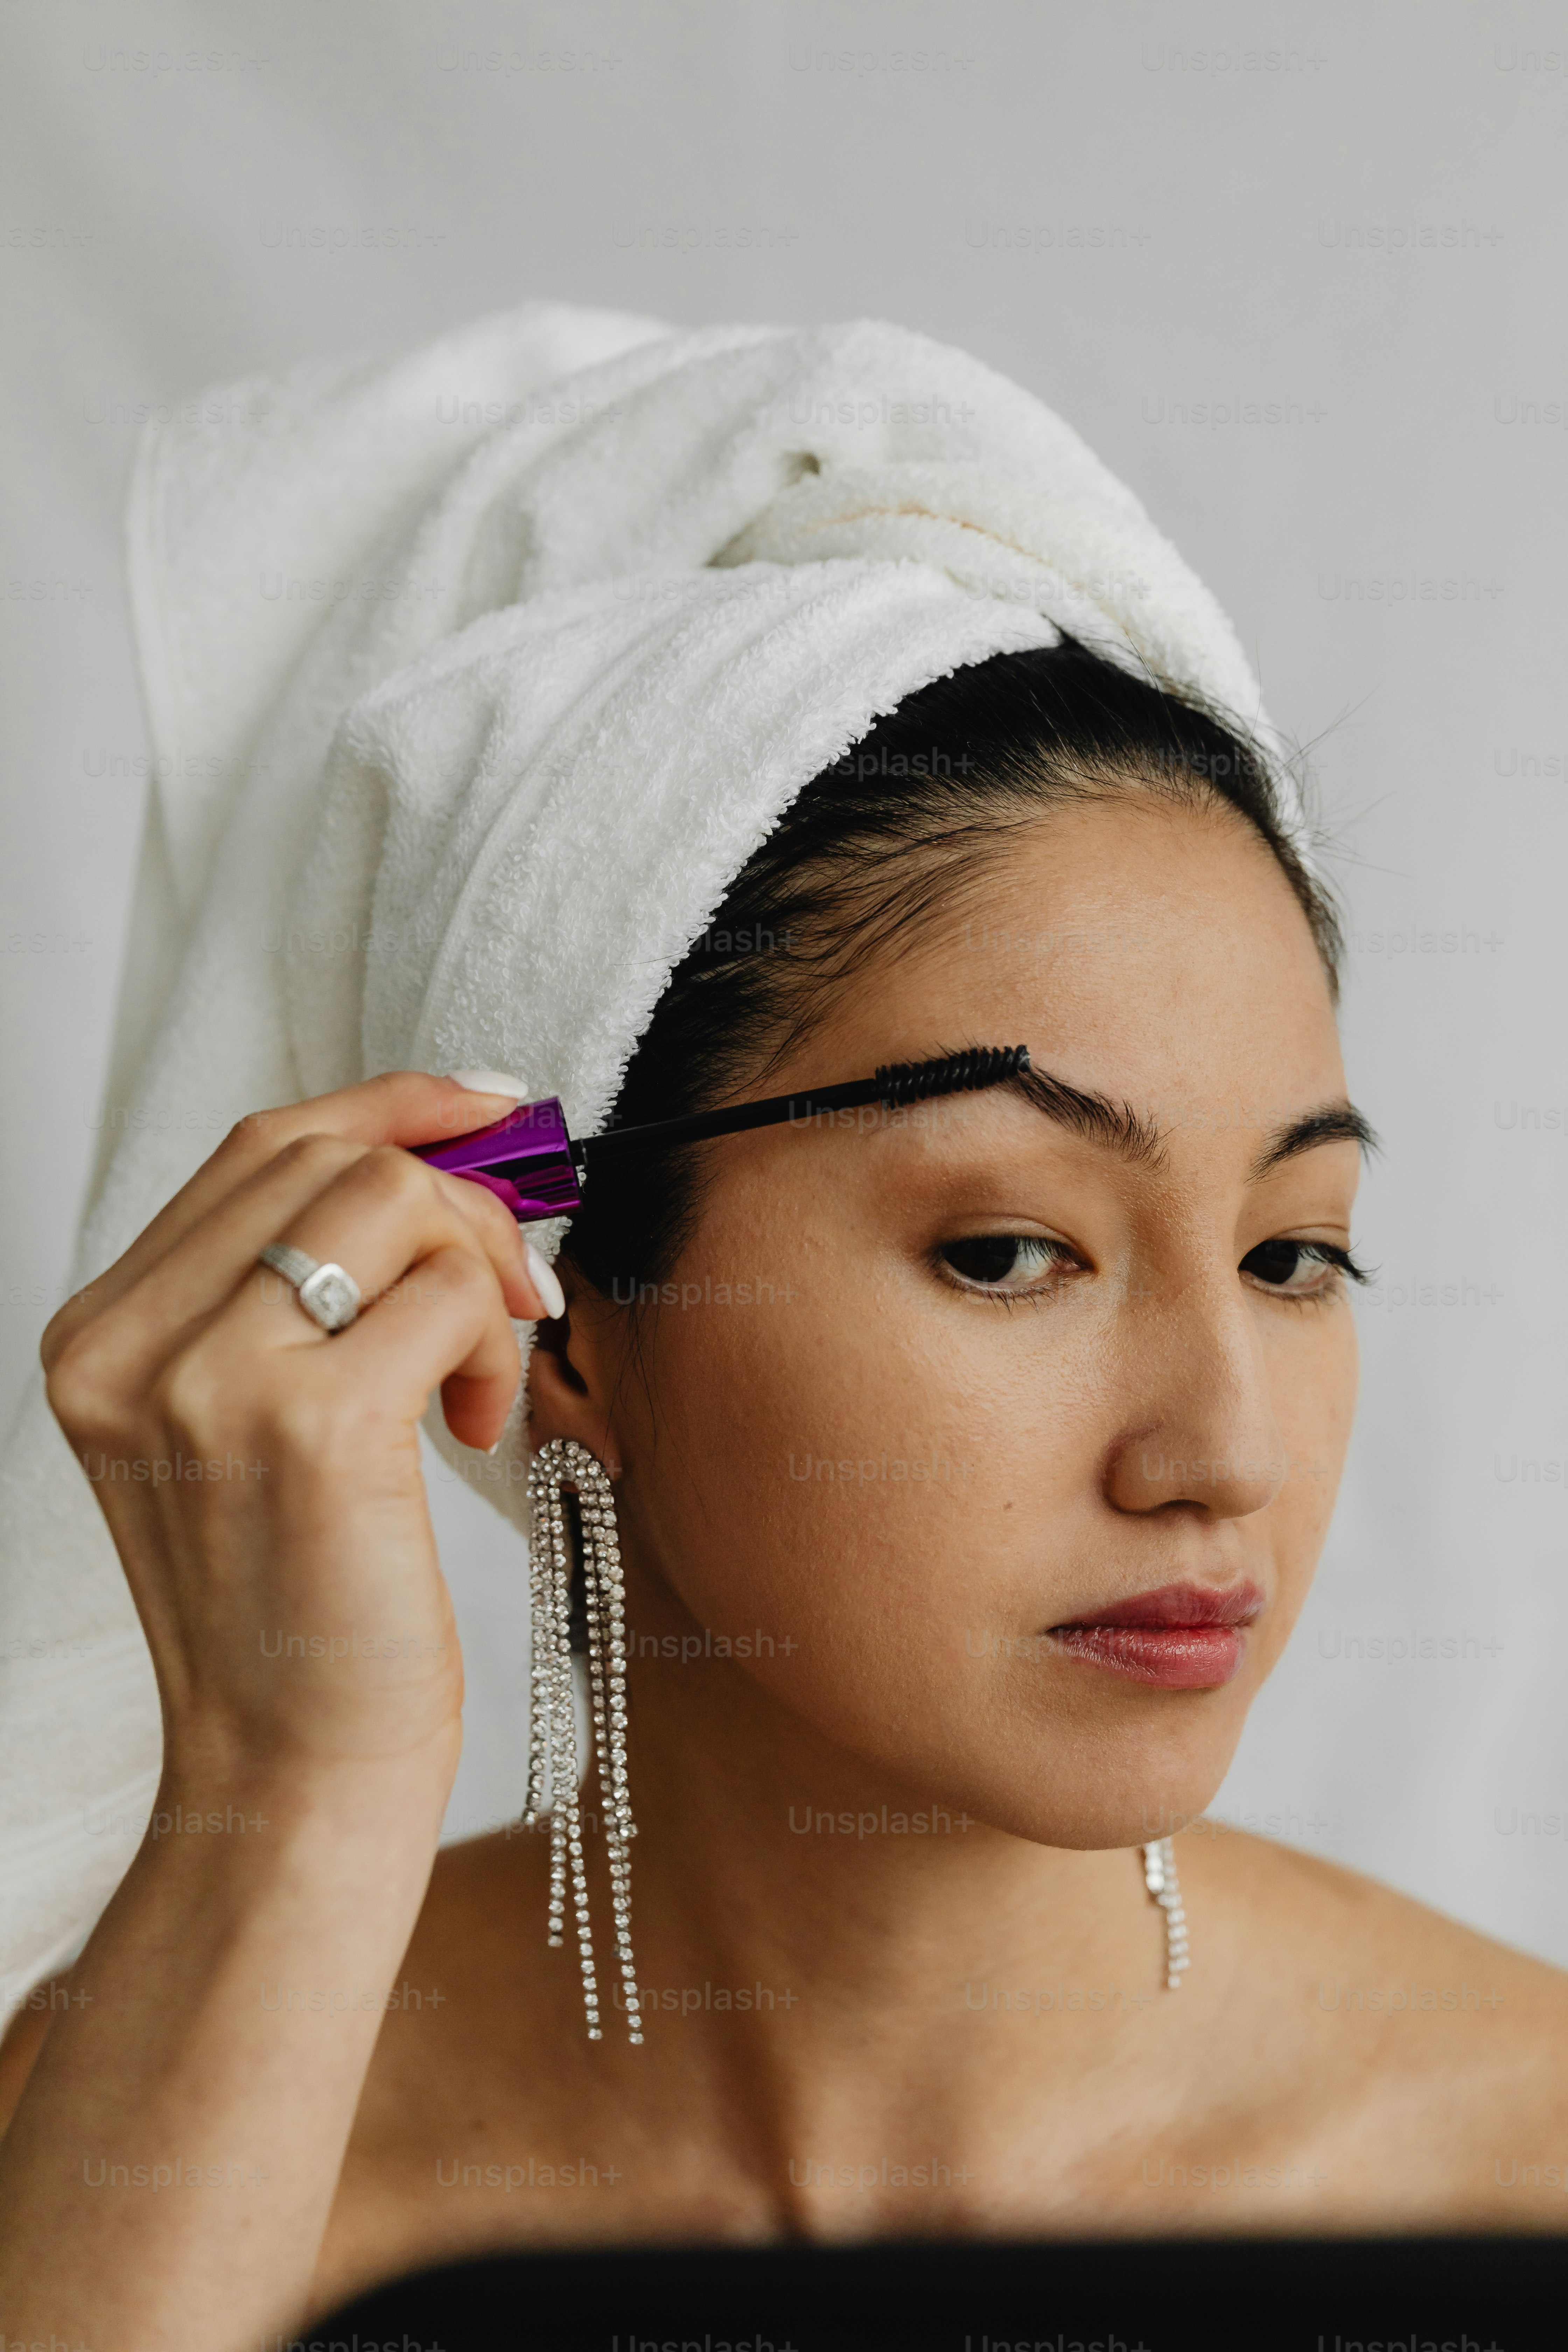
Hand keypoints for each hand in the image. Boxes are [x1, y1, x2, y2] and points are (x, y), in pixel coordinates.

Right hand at [41, 1072, 549, 1790]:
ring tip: (478, 1379)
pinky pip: (450, 1292)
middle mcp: (131, 1346)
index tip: (482, 1108)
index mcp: (103, 1335)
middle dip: (454, 1201)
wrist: (287, 1771)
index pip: (257, 1145)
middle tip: (504, 1294)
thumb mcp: (249, 1420)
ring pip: (394, 1199)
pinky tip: (480, 1425)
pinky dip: (493, 1340)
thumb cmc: (297, 1600)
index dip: (386, 1104)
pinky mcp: (313, 1425)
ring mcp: (211, 1380)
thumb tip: (437, 1150)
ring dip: (477, 1272)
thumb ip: (298, 1287)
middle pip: (330, 1155)